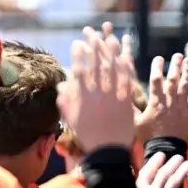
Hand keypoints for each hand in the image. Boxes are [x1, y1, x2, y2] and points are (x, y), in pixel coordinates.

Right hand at [57, 32, 133, 152]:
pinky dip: (126, 69)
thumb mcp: (72, 120)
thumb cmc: (88, 137)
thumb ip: (65, 101)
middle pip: (96, 66)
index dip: (78, 56)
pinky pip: (127, 82)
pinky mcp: (126, 103)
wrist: (108, 152)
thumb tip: (61, 86)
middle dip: (95, 48)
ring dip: (111, 53)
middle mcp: (97, 96)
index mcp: (81, 98)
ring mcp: (112, 99)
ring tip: (111, 40)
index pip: (78, 71)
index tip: (77, 43)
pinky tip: (126, 58)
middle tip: (95, 35)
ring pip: (112, 71)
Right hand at [135, 54, 187, 142]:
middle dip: (175, 66)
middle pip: (172, 79)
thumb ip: (133, 107)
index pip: (156, 80)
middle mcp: (169, 101)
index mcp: (155, 102)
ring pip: (186, 85)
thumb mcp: (137, 121)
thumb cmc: (150, 137)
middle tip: (178, 55)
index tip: (159, 58)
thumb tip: (123, 95)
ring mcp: (182, 106)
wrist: (166, 148)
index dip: (157, 67)